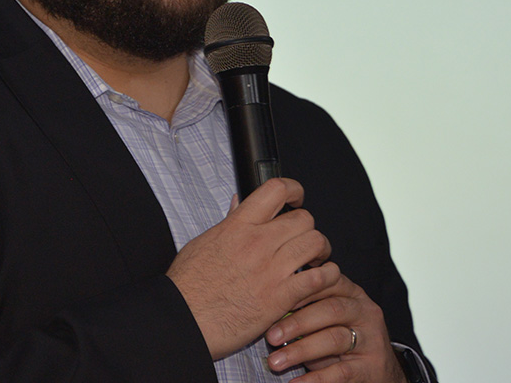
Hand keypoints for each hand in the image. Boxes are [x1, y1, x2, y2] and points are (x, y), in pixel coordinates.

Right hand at [165, 178, 338, 359]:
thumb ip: (228, 222)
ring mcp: (271, 270)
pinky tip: (320, 279)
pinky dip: (326, 276)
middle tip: (303, 239)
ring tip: (314, 260)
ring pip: (316, 243)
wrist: (184, 320)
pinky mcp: (280, 297)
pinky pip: (318, 278)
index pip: (276, 190)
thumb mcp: (204, 242)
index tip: (296, 199)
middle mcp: (257, 243)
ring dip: (320, 250)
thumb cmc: (188, 286)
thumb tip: (239, 203)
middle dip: (308, 227)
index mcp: (238, 226)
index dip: (294, 190)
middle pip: (304, 218)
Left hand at [263, 269, 405, 382]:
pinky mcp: (370, 368)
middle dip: (296, 322)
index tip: (273, 301)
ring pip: (334, 339)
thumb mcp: (330, 317)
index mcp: (352, 294)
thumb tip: (269, 306)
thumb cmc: (344, 338)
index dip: (299, 291)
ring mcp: (370, 340)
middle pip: (330, 310)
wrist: (380, 370)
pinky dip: (315, 379)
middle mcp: (364, 312)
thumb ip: (309, 306)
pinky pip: (340, 372)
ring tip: (275, 361)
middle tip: (270, 336)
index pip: (327, 283)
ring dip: (300, 350)